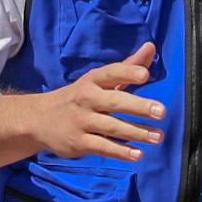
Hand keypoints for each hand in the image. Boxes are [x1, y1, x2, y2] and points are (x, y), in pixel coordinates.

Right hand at [30, 43, 165, 161]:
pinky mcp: (79, 142)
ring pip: (112, 127)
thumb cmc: (80, 97)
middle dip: (139, 106)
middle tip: (161, 111)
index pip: (111, 73)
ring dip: (137, 132)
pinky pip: (103, 147)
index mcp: (92, 81)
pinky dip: (120, 151)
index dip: (128, 72)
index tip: (145, 75)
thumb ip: (128, 67)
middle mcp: (86, 99)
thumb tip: (151, 47)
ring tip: (158, 136)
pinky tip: (138, 154)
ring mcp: (82, 121)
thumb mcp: (99, 81)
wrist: (40, 120)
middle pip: (115, 101)